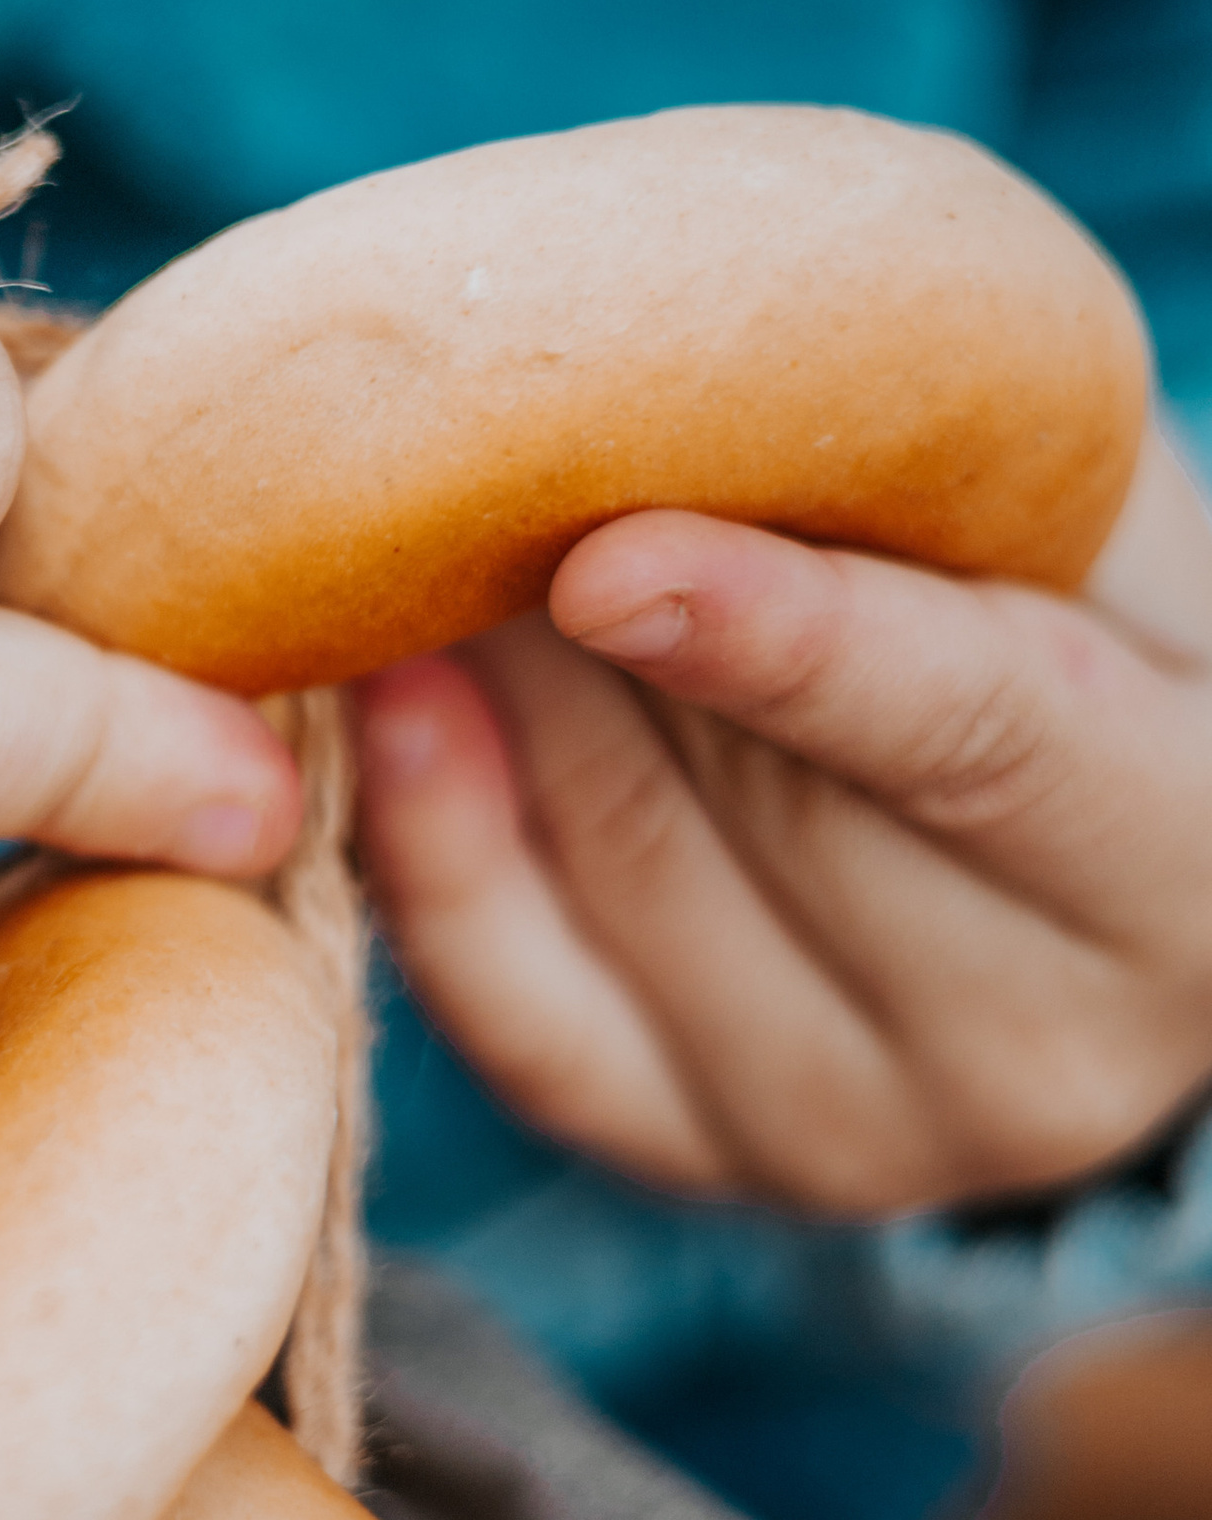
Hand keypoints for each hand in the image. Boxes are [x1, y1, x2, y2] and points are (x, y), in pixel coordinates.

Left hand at [352, 427, 1211, 1216]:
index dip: (781, 637)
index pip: (971, 732)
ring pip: (616, 877)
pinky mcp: (701, 1157)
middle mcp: (1042, 1051)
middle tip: (470, 444)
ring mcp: (861, 1134)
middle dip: (589, 611)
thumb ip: (958, 468)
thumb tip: (696, 362)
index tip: (601, 556)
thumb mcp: (1096, 533)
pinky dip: (432, 843)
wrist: (1095, 867)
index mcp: (1190, 867)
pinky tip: (387, 699)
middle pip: (756, 801)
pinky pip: (516, 1008)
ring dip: (502, 689)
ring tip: (422, 527)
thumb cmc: (1099, 633)